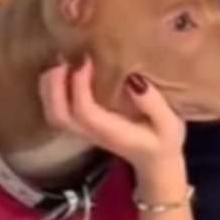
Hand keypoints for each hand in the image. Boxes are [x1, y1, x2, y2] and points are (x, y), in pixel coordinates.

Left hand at [38, 58, 185, 170]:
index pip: (83, 111)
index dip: (79, 84)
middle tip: (66, 56)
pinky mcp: (80, 125)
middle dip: (55, 84)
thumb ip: (153, 103)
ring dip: (50, 85)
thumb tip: (133, 79)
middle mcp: (90, 133)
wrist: (155, 162)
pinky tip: (63, 69)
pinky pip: (55, 108)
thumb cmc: (164, 140)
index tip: (87, 59)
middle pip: (58, 114)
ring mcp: (82, 131)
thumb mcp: (169, 123)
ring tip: (62, 59)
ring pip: (52, 112)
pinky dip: (52, 88)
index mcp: (111, 132)